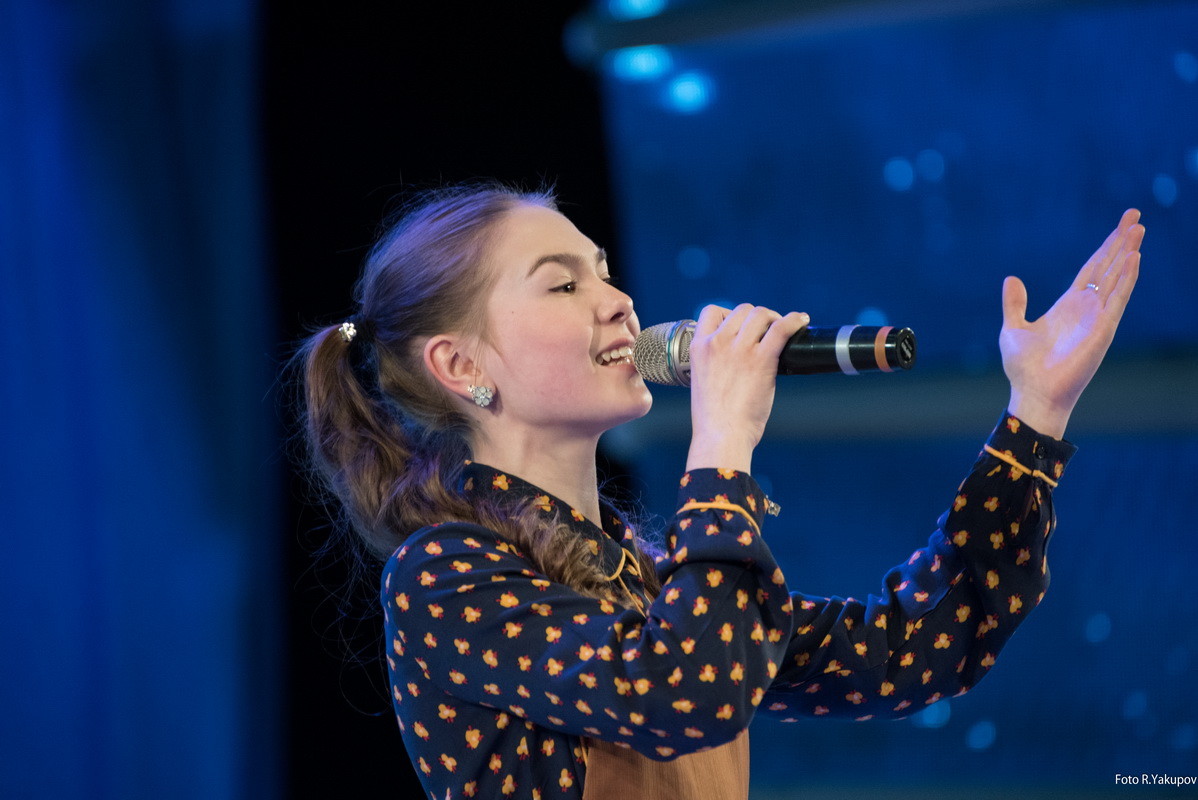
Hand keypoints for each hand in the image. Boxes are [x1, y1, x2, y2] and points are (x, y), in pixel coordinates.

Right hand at [686, 304, 808, 472]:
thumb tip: (738, 359)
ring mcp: (739, 349)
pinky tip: (802, 321)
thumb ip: (715, 364)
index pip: (711, 311)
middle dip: (757, 317)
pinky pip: (781, 328)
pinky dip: (795, 320)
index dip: (729, 314)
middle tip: (767, 332)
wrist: (721, 436)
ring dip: (774, 319)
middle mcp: (717, 343)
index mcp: (699, 348)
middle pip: (742, 310)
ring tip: (783, 330)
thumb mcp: (703, 381)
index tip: (740, 326)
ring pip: (760, 315)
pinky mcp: (761, 359)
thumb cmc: (714, 419)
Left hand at [1001, 209, 1143, 438]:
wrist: (1033, 392)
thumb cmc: (1023, 368)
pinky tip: (1134, 258)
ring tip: (1139, 229)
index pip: (1092, 269)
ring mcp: (1097, 317)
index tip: (1119, 226)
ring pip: (1116, 278)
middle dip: (1121, 241)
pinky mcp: (1103, 329)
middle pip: (1108, 267)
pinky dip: (1126, 278)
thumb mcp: (1013, 327)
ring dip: (1128, 253)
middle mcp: (1086, 308)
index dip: (1105, 247)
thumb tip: (1012, 278)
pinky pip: (1118, 298)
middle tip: (1135, 216)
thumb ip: (1015, 303)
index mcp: (1068, 306)